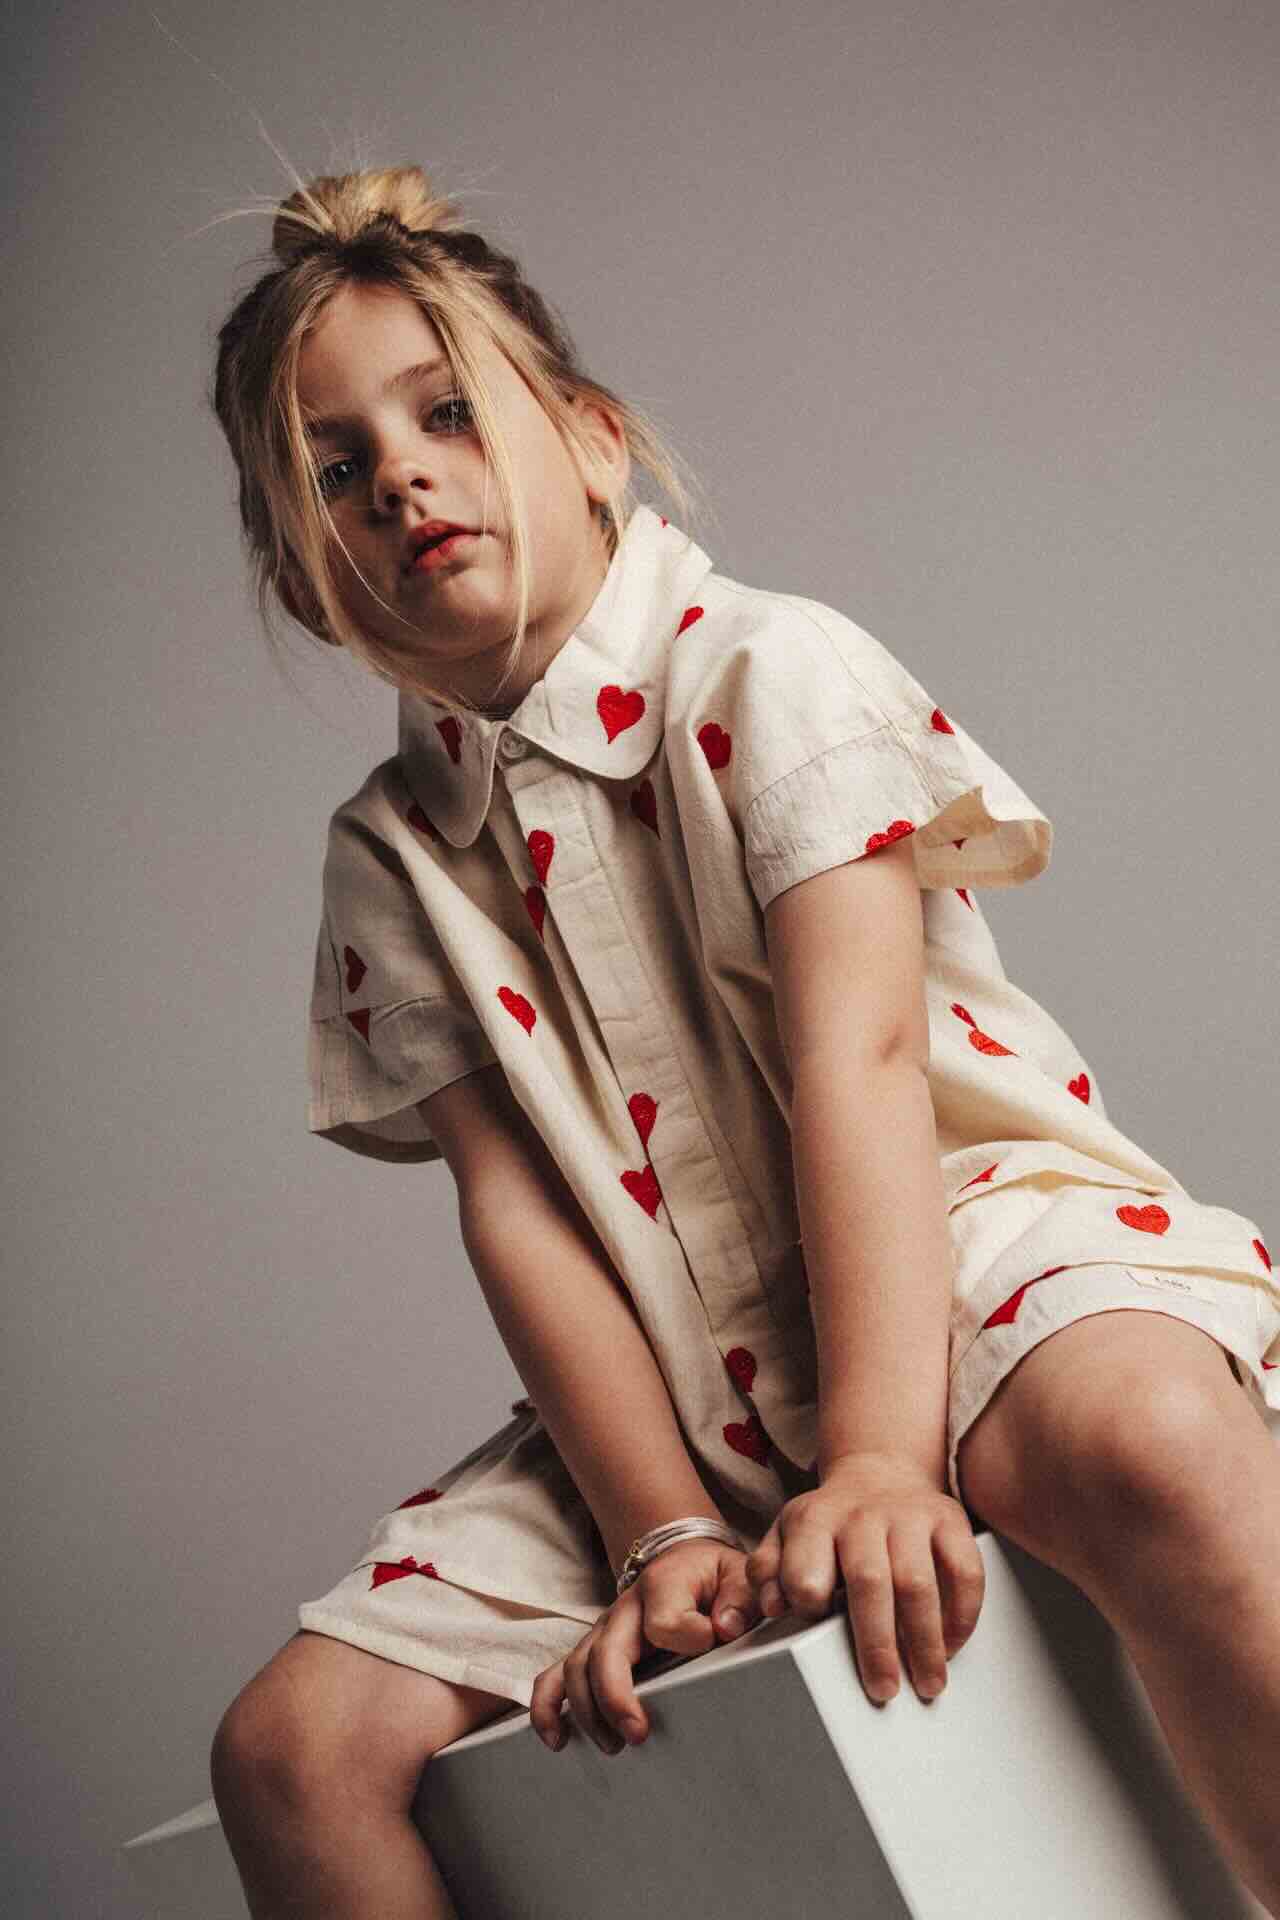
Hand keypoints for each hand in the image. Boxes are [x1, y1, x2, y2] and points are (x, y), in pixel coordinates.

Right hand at [529, 1538, 762, 1754]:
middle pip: (606, 1652)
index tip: (712, 1642)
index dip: (688, 1638)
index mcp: (664, 1585)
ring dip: (587, 1711)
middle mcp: (625, 1608)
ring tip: (613, 1745)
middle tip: (637, 1734)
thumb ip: (740, 1596)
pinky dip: (548, 1706)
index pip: (665, 1620)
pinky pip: (555, 1676)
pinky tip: (556, 1739)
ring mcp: (603, 1630)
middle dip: (616, 1697)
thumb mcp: (735, 1574)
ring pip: (576, 1668)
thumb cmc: (710, 1575)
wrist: (681, 1558)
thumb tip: (725, 1627)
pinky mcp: (591, 1649)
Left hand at [743, 1452, 984, 1704]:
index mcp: (814, 1521)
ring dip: (924, 1641)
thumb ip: (768, 1571)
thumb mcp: (785, 1536)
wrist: (878, 1473)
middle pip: (869, 1582)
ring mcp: (909, 1515)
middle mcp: (862, 1515)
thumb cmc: (828, 1524)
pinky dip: (962, 1614)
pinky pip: (964, 1570)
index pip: (806, 1570)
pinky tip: (951, 1645)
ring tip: (927, 1684)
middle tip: (883, 1690)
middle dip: (876, 1644)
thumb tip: (773, 1608)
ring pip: (918, 1583)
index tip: (816, 1633)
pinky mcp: (950, 1518)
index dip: (809, 1605)